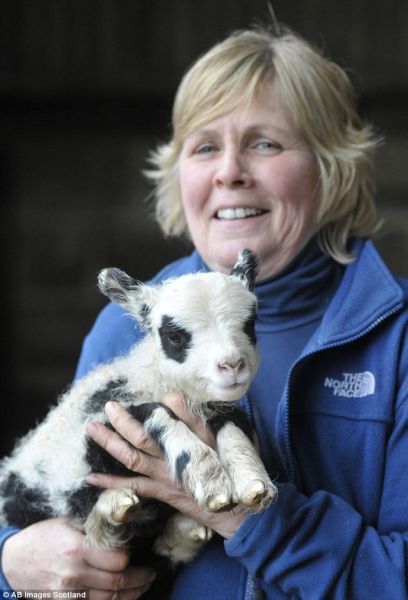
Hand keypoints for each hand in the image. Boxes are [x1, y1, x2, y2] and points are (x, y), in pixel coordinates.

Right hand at [2, 518, 155, 598]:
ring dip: (131, 594)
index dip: (129, 558)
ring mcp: (69, 593)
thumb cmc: (41, 537)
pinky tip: (123, 596)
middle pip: (116, 582)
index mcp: (76, 549)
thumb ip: (91, 526)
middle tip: (150, 573)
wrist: (12, 561)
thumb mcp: (65, 522)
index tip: (136, 552)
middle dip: (139, 579)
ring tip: (143, 585)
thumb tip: (120, 520)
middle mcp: (74, 574)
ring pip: (109, 599)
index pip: (116, 560)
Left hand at [85, 396, 248, 538]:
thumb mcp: (234, 441)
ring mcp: (168, 475)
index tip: (155, 392)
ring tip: (92, 429)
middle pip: (145, 437)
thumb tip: (187, 398)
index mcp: (199, 441)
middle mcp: (179, 457)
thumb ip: (213, 421)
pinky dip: (111, 482)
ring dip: (110, 443)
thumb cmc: (238, 474)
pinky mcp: (163, 491)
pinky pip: (133, 487)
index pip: (179, 419)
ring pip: (133, 458)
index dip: (166, 406)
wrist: (239, 514)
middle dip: (124, 421)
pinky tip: (92, 476)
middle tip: (108, 406)